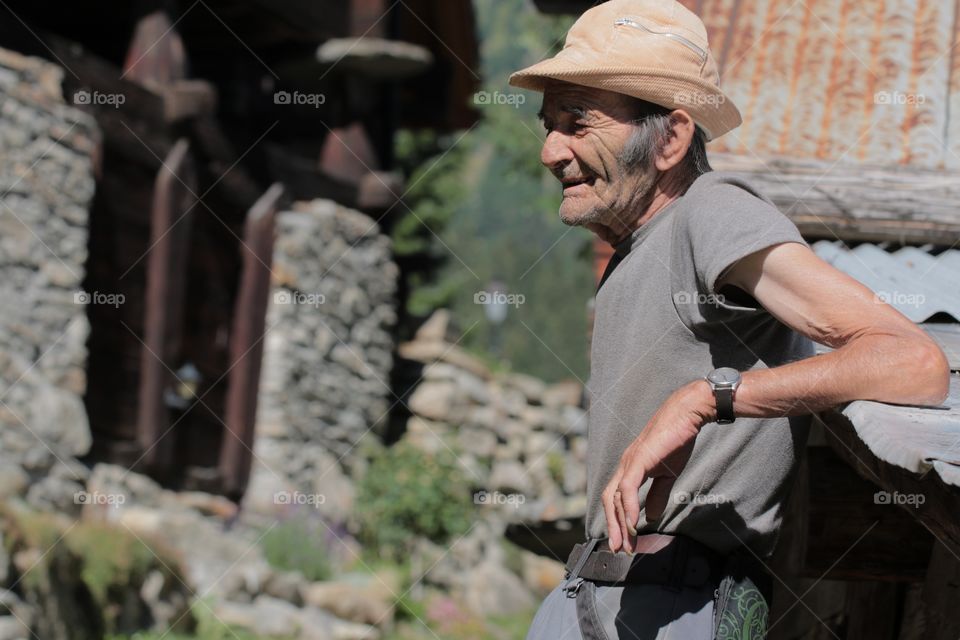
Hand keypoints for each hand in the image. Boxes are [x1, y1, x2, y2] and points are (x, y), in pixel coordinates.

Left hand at [601, 380, 713, 552]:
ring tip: (626, 542)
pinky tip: (633, 524)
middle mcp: (624, 465)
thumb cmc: (677, 440)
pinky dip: (628, 507)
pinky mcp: (638, 460)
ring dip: (619, 522)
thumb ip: (657, 494)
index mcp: (630, 468)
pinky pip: (627, 488)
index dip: (617, 520)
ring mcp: (629, 462)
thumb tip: (649, 516)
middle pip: (608, 500)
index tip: (624, 541)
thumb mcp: (667, 474)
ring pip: (614, 497)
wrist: (686, 415)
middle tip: (619, 549)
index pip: (615, 498)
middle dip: (613, 527)